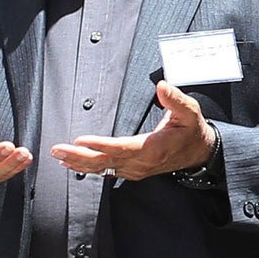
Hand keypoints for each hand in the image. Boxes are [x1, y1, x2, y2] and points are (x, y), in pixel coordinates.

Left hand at [52, 79, 214, 179]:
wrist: (200, 152)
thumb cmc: (192, 130)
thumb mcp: (190, 111)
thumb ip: (175, 99)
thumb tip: (162, 86)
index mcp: (154, 148)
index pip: (122, 147)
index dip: (100, 144)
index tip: (80, 140)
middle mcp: (143, 162)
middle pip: (106, 161)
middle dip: (80, 156)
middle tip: (58, 150)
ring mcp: (137, 169)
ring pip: (104, 168)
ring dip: (80, 163)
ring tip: (60, 156)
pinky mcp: (134, 170)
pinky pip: (108, 171)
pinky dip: (91, 168)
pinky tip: (76, 164)